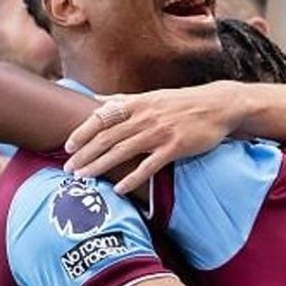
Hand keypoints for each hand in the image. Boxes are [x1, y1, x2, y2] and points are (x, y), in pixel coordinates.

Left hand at [63, 81, 244, 193]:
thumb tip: (95, 99)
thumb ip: (122, 100)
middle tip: (68, 169)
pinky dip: (132, 178)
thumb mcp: (151, 96)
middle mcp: (144, 116)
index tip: (67, 147)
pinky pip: (149, 166)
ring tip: (84, 178)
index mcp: (137, 103)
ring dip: (100, 166)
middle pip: (107, 137)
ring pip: (122, 151)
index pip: (101, 117)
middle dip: (85, 154)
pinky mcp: (175, 147)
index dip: (82, 132)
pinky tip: (119, 189)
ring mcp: (159, 132)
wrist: (218, 105)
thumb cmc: (182, 102)